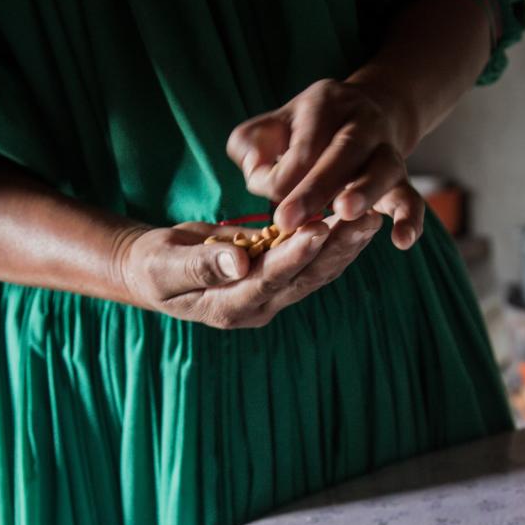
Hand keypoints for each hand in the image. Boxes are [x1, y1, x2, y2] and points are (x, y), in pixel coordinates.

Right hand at [115, 214, 383, 328]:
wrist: (154, 270)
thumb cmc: (153, 266)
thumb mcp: (165, 265)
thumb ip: (200, 265)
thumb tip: (238, 262)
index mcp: (228, 308)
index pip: (269, 281)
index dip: (295, 256)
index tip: (319, 228)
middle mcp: (257, 307)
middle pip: (305, 278)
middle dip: (336, 249)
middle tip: (366, 219)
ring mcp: (271, 295)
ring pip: (316, 272)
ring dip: (344, 245)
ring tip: (371, 215)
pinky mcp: (278, 277)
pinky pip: (312, 261)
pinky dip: (334, 239)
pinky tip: (354, 216)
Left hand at [226, 78, 425, 249]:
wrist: (368, 112)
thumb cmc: (306, 130)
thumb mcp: (271, 125)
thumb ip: (249, 145)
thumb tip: (253, 168)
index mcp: (324, 105)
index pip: (299, 147)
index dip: (278, 177)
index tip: (265, 197)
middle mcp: (361, 124)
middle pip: (342, 152)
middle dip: (314, 187)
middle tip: (287, 220)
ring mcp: (387, 151)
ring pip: (382, 169)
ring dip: (365, 191)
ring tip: (346, 213)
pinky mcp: (402, 179)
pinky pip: (411, 197)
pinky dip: (410, 217)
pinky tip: (402, 240)